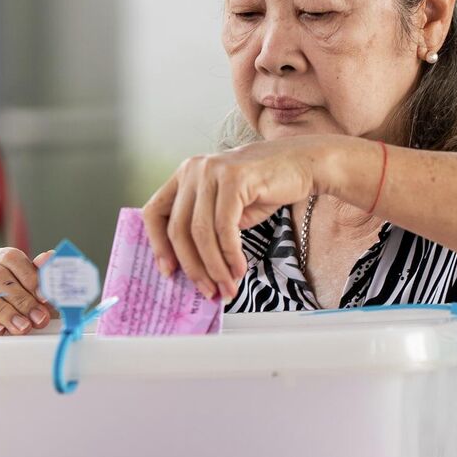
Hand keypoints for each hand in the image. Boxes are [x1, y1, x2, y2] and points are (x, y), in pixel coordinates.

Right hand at [0, 248, 55, 335]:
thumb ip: (39, 278)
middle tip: (37, 319)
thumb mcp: (27, 294)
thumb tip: (48, 258)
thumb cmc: (6, 307)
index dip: (29, 276)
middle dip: (21, 299)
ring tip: (20, 327)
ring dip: (3, 311)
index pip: (11, 257)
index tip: (44, 297)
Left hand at [142, 136, 347, 302]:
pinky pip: (224, 227)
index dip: (157, 245)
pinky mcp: (234, 178)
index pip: (154, 212)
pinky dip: (230, 254)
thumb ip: (204, 227)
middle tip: (207, 291)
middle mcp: (193, 169)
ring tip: (227, 286)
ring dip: (214, 266)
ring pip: (201, 232)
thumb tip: (191, 269)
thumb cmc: (264, 189)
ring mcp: (213, 171)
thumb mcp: (224, 207)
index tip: (169, 272)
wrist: (302, 165)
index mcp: (184, 175)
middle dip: (192, 267)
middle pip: (178, 229)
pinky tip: (239, 268)